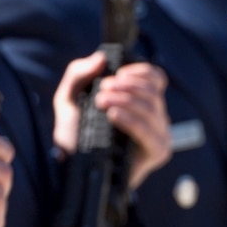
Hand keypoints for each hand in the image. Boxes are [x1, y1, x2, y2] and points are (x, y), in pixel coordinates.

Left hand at [55, 53, 172, 187]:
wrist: (71, 169)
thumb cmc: (74, 136)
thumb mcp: (68, 99)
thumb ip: (79, 73)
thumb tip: (101, 57)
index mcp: (140, 101)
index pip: (156, 78)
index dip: (139, 72)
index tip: (116, 75)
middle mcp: (153, 116)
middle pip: (153, 90)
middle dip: (126, 86)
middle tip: (102, 91)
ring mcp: (158, 134)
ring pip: (152, 108)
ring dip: (125, 100)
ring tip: (102, 103)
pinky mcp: (157, 151)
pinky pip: (150, 131)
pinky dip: (131, 120)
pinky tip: (114, 116)